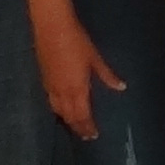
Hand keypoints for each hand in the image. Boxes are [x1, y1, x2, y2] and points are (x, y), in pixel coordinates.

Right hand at [33, 3, 121, 137]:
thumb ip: (106, 75)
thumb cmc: (77, 41)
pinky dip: (57, 109)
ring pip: (58, 110)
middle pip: (69, 116)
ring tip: (74, 126)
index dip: (88, 126)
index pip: (83, 115)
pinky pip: (51, 101)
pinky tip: (61, 108)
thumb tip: (121, 87)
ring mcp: (50, 86)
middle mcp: (62, 92)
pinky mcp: (43, 79)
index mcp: (77, 88)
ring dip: (67, 120)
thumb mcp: (94, 58)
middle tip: (85, 136)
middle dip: (78, 127)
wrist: (52, 27)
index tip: (93, 135)